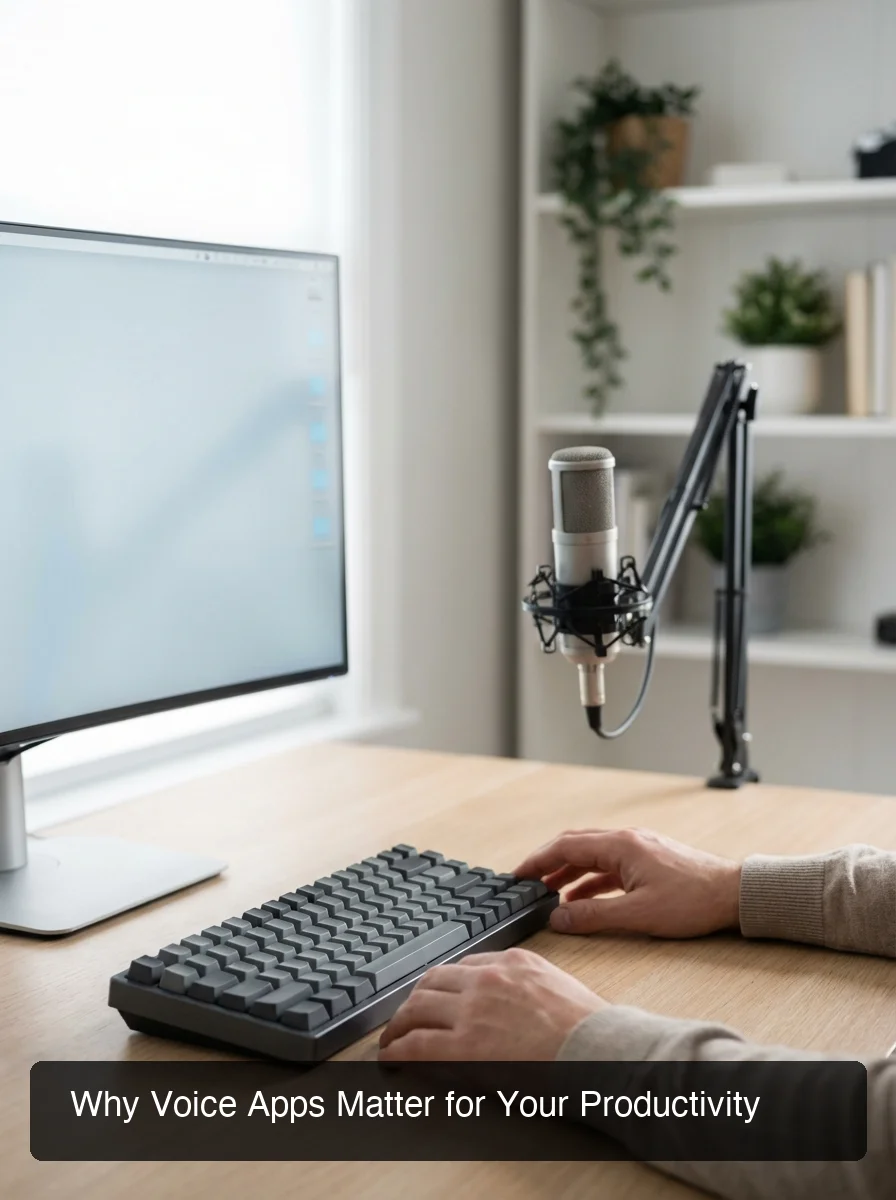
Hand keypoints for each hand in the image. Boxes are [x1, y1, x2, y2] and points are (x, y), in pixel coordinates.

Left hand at [378, 948, 605, 1061]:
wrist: (596, 1050)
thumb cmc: (589, 1029)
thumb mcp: (556, 987)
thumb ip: (528, 987)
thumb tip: (511, 1006)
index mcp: (512, 962)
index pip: (464, 967)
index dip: (444, 985)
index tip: (438, 998)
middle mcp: (486, 979)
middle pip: (433, 981)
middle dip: (415, 999)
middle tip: (407, 1016)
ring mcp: (473, 1010)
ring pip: (417, 1008)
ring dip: (400, 1024)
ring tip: (393, 1038)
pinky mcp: (464, 1046)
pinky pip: (417, 1044)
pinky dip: (398, 1050)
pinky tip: (391, 1058)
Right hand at [514, 828, 741, 938]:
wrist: (734, 894)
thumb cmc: (693, 901)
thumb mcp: (638, 914)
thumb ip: (593, 915)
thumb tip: (559, 917)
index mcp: (620, 845)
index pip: (566, 846)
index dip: (538, 860)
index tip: (519, 874)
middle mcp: (627, 839)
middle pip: (575, 844)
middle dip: (548, 862)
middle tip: (527, 879)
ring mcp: (639, 847)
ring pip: (592, 854)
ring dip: (569, 871)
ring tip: (550, 891)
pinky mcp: (649, 859)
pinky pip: (609, 864)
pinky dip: (590, 878)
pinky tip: (583, 897)